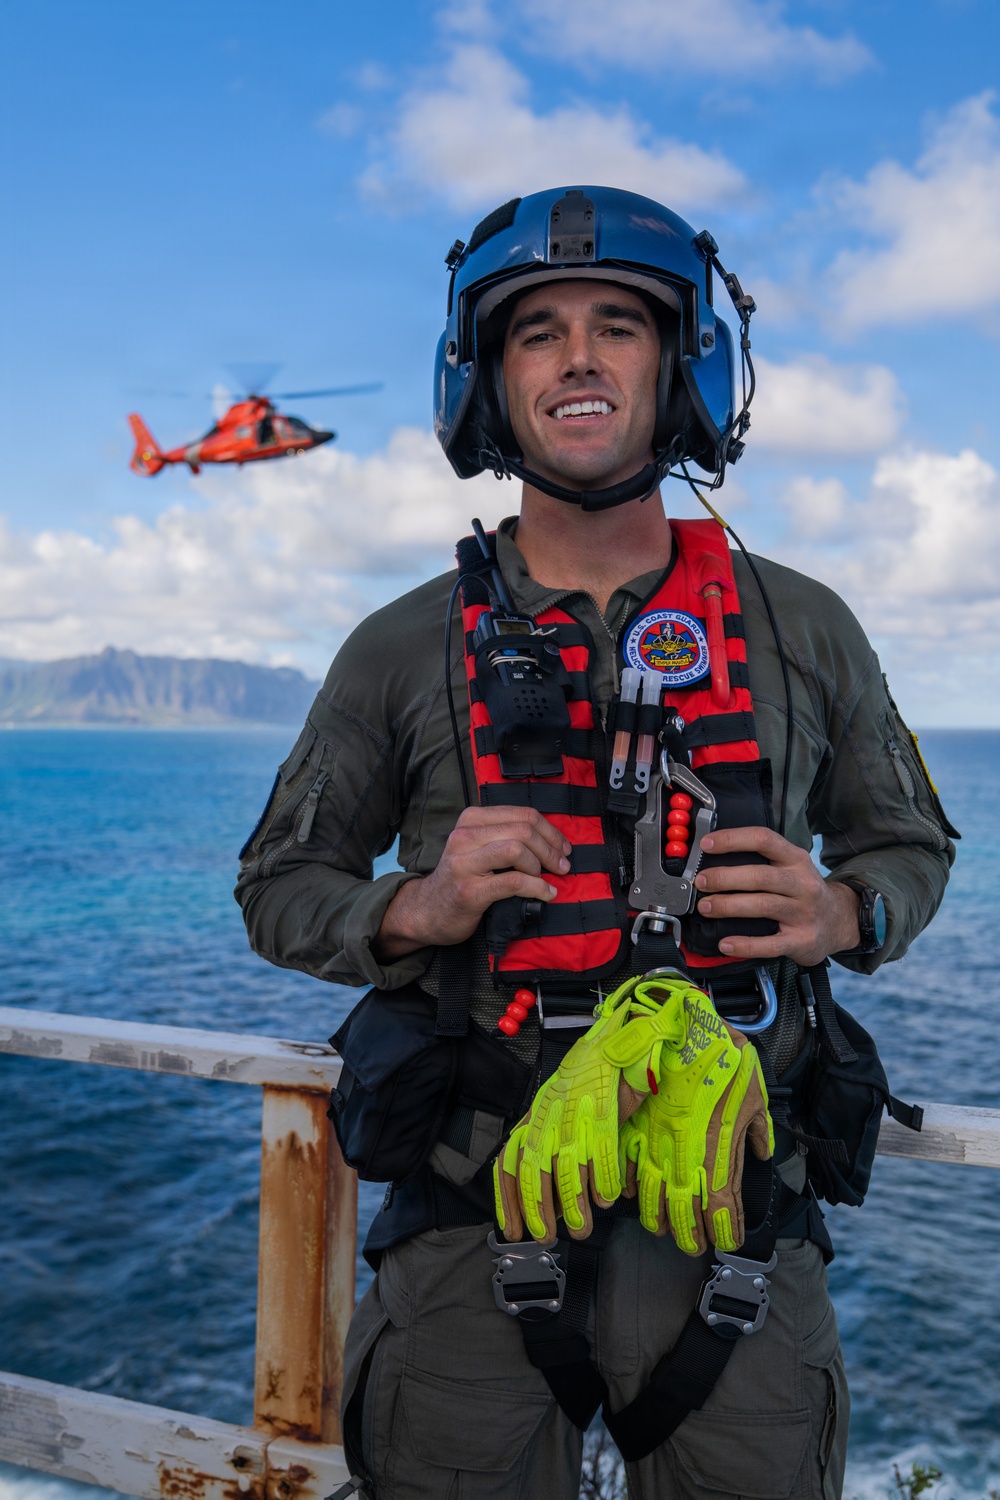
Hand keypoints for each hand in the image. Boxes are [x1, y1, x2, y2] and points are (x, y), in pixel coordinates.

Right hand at [374, 806, 570, 959]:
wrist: (427, 911)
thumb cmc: (461, 879)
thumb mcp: (477, 847)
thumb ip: (505, 836)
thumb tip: (551, 839)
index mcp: (471, 820)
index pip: (522, 814)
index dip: (550, 830)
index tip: (563, 847)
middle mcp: (465, 836)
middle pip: (523, 830)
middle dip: (550, 849)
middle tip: (562, 866)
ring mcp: (465, 863)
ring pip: (517, 850)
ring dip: (541, 866)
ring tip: (546, 879)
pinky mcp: (470, 890)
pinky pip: (513, 881)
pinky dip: (537, 887)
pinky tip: (545, 894)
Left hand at [493, 975, 656, 1243]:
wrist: (626, 1029)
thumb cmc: (602, 1073)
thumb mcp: (578, 1109)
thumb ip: (572, 1146)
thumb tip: (577, 1192)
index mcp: (540, 1112)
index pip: (510, 1159)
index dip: (508, 1198)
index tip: (512, 1229)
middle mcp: (550, 1110)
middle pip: (531, 1168)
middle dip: (536, 1208)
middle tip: (545, 1238)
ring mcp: (575, 1106)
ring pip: (562, 1162)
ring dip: (570, 1201)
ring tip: (580, 1228)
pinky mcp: (603, 1102)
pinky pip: (598, 1147)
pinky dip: (602, 1176)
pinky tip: (607, 1197)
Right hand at [621, 993, 773, 1255]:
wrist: (686, 1024)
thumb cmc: (724, 1056)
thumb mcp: (754, 1092)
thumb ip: (757, 1128)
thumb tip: (762, 1152)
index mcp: (716, 1145)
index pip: (720, 1201)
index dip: (723, 1227)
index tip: (728, 1240)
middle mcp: (685, 1149)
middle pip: (684, 1206)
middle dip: (689, 1233)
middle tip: (694, 1247)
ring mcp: (657, 1138)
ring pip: (652, 1191)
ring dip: (659, 1216)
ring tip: (664, 1230)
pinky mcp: (636, 1123)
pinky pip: (627, 1163)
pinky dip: (629, 1184)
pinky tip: (634, 1196)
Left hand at [693, 826, 860, 965]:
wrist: (840, 922)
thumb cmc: (802, 892)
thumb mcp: (791, 868)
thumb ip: (761, 861)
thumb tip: (713, 858)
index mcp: (795, 859)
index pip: (764, 840)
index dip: (733, 839)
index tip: (707, 844)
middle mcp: (802, 883)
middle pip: (760, 876)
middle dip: (725, 878)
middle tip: (700, 882)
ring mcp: (804, 913)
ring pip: (763, 905)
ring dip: (729, 906)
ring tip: (705, 907)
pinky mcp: (802, 940)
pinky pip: (770, 943)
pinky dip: (745, 944)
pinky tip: (725, 943)